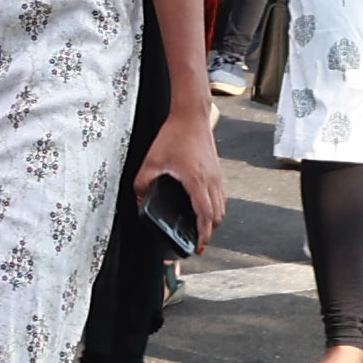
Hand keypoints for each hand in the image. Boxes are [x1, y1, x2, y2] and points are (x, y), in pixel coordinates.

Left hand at [137, 107, 227, 253]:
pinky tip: (206, 210)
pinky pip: (221, 195)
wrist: (191, 116)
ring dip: (214, 221)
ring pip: (222, 206)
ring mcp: (217, 175)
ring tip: (203, 231)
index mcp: (196, 180)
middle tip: (199, 243)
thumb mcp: (151, 162)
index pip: (205, 215)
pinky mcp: (217, 170)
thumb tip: (140, 200)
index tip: (198, 246)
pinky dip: (216, 207)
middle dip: (210, 232)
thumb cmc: (174, 135)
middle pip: (217, 215)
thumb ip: (142, 184)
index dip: (203, 233)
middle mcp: (211, 180)